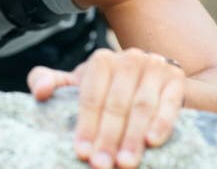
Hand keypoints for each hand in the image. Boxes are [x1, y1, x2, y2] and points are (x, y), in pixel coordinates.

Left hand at [27, 47, 185, 168]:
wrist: (149, 80)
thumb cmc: (106, 88)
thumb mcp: (77, 83)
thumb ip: (50, 82)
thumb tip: (39, 91)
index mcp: (102, 60)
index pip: (91, 95)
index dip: (86, 125)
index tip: (82, 152)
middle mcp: (129, 58)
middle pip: (116, 103)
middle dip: (108, 137)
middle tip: (101, 165)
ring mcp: (155, 67)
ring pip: (142, 106)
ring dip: (133, 136)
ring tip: (124, 163)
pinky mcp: (176, 79)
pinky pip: (170, 104)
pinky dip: (162, 123)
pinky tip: (153, 142)